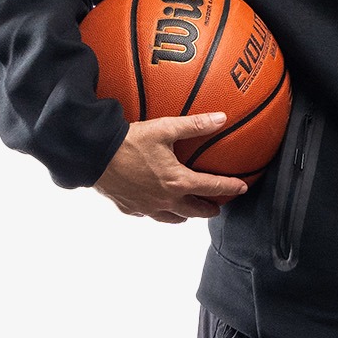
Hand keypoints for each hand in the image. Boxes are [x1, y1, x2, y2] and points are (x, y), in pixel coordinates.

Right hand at [93, 112, 248, 222]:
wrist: (95, 156)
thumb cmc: (130, 142)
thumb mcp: (165, 128)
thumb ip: (195, 125)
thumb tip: (221, 118)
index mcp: (177, 182)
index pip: (212, 188)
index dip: (230, 187)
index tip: (242, 188)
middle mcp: (165, 200)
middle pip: (195, 211)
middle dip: (209, 209)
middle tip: (217, 206)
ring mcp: (147, 207)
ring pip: (173, 218)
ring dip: (185, 214)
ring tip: (190, 208)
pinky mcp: (130, 209)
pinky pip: (150, 215)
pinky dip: (159, 212)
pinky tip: (157, 205)